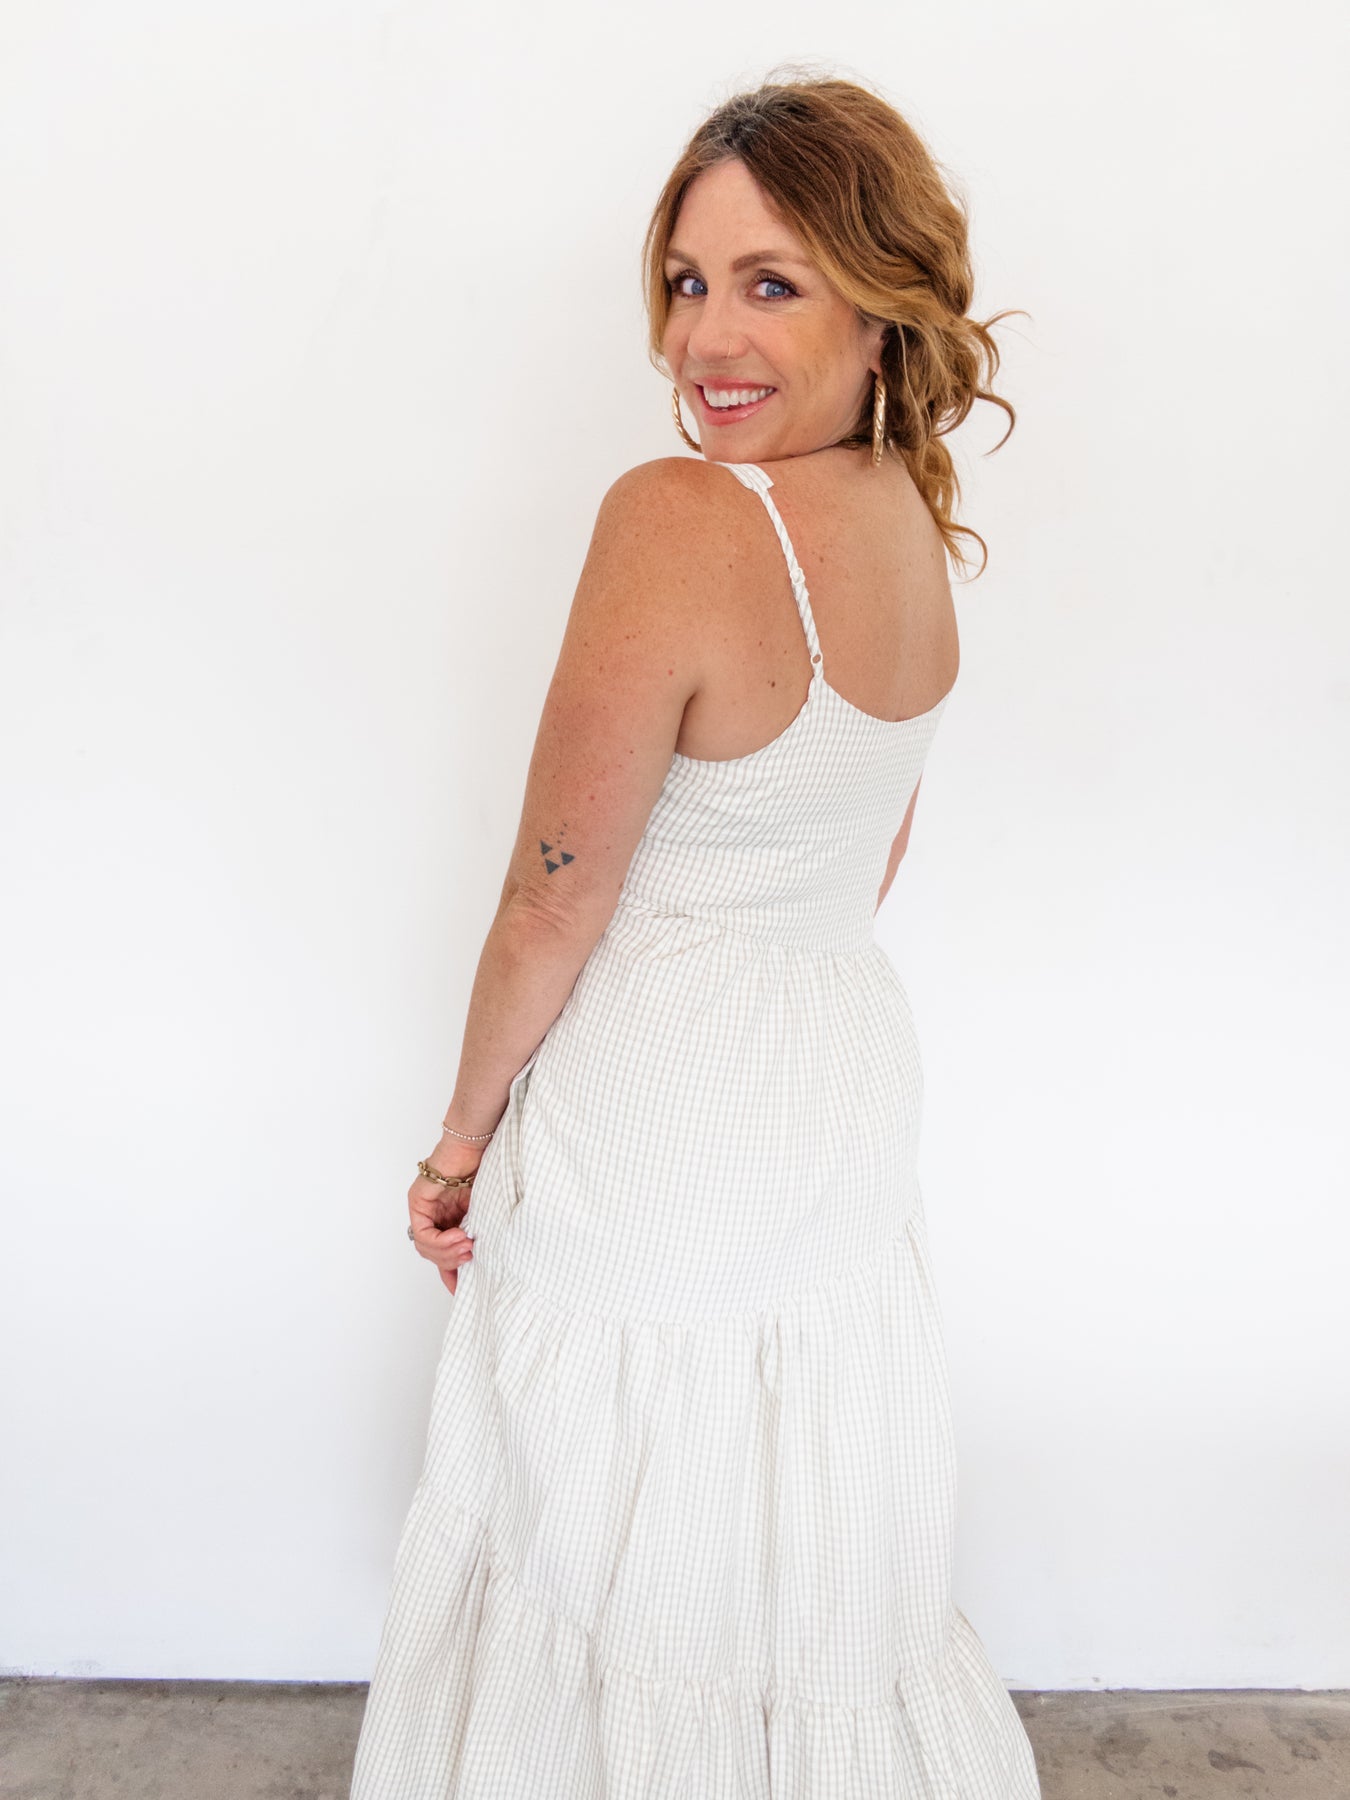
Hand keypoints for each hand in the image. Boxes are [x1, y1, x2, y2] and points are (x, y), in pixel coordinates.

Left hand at [407, 1135, 484, 1295]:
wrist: (477, 1146)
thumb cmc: (487, 1173)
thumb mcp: (485, 1214)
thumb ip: (478, 1236)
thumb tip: (480, 1261)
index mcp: (450, 1221)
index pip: (442, 1257)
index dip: (450, 1276)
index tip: (462, 1291)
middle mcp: (433, 1217)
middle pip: (433, 1255)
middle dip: (451, 1263)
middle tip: (471, 1258)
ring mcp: (423, 1209)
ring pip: (425, 1247)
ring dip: (447, 1252)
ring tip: (467, 1247)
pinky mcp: (417, 1201)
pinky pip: (422, 1232)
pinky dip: (439, 1240)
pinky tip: (458, 1236)